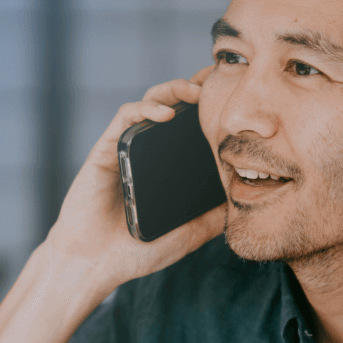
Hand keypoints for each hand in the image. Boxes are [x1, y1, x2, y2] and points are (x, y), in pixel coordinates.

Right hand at [43, 64, 224, 296]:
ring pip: (150, 102)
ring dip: (173, 89)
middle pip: (173, 105)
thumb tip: (247, 199)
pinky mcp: (106, 149)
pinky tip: (167, 113)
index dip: (211, 106)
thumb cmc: (136, 251)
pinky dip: (146, 108)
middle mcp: (149, 151)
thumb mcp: (189, 233)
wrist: (95, 264)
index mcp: (167, 166)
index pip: (192, 125)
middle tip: (219, 78)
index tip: (234, 94)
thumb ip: (214, 217)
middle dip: (196, 86)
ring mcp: (128, 147)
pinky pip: (126, 117)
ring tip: (195, 90)